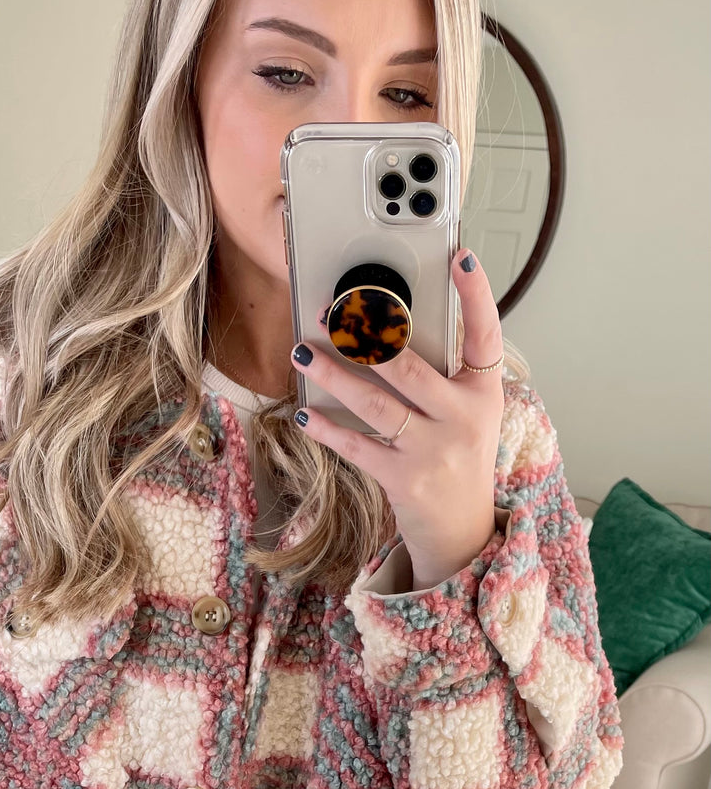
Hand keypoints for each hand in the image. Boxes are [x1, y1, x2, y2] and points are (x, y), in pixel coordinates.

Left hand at [290, 248, 505, 591]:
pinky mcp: (405, 479)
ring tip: (302, 350)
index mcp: (484, 393)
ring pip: (376, 403)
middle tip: (330, 308)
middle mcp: (463, 418)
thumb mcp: (468, 413)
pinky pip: (358, 447)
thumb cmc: (457, 458)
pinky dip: (329, 430)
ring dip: (333, 374)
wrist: (461, 531)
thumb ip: (442, 374)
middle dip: (364, 333)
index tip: (462, 256)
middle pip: (409, 366)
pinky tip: (306, 412)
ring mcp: (434, 450)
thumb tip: (387, 328)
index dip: (476, 295)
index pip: (486, 334)